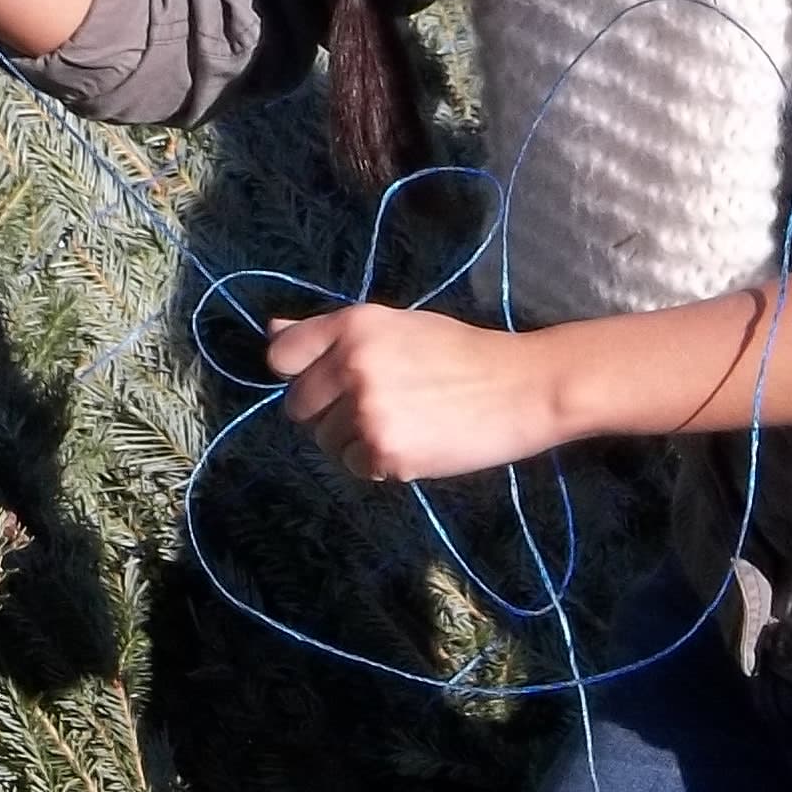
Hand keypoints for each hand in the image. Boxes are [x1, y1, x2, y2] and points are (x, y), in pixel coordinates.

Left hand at [261, 304, 569, 482]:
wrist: (520, 388)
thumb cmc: (459, 353)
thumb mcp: (394, 326)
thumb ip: (331, 333)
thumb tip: (270, 328)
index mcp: (354, 325)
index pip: (282, 354)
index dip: (298, 372)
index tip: (325, 379)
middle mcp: (352, 364)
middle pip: (297, 406)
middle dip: (327, 412)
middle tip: (376, 405)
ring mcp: (367, 411)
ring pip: (325, 440)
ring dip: (353, 440)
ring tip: (403, 422)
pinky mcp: (385, 453)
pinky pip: (354, 466)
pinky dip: (377, 462)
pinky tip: (414, 443)